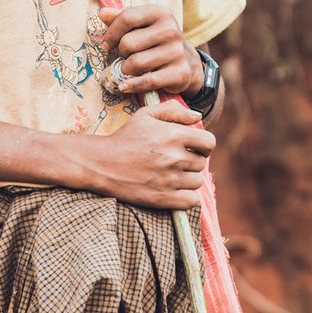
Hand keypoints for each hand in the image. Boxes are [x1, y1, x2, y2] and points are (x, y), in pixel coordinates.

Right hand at [89, 100, 214, 208]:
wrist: (102, 163)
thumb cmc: (125, 137)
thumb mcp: (146, 115)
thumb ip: (173, 111)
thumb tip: (198, 116)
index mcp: (173, 135)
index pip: (209, 143)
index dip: (204, 145)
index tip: (193, 148)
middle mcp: (174, 157)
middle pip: (202, 163)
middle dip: (192, 161)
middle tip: (176, 162)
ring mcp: (169, 180)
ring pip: (197, 182)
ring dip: (188, 179)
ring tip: (172, 175)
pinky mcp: (163, 198)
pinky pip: (191, 201)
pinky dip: (187, 197)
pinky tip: (175, 191)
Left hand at [98, 4, 202, 98]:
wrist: (187, 62)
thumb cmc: (157, 41)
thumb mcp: (142, 25)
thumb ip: (122, 18)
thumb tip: (103, 13)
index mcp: (160, 13)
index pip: (127, 18)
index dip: (111, 33)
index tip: (106, 45)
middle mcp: (171, 30)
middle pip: (128, 43)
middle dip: (121, 54)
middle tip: (124, 58)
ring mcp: (176, 52)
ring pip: (135, 63)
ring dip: (126, 70)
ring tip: (129, 69)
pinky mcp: (179, 73)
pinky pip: (148, 81)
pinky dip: (132, 85)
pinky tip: (124, 86)